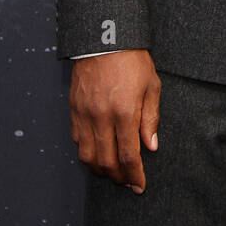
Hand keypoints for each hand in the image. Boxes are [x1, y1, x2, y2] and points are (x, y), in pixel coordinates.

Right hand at [70, 49, 160, 192]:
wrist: (105, 39)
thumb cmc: (132, 60)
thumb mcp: (151, 86)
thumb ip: (150, 119)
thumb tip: (150, 146)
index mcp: (124, 112)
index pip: (128, 155)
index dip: (134, 175)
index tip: (139, 186)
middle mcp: (101, 117)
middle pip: (106, 161)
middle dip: (118, 177)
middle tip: (127, 182)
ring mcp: (84, 114)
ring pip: (87, 156)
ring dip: (100, 169)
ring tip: (113, 172)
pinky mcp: (74, 109)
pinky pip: (77, 140)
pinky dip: (87, 152)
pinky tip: (98, 153)